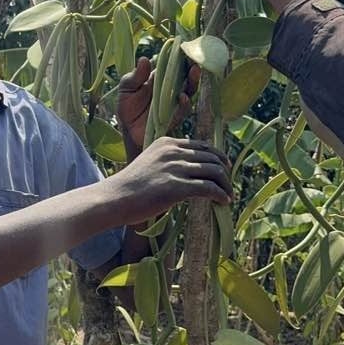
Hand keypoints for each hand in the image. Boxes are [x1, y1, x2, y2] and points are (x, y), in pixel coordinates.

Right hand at [104, 137, 232, 224]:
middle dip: (224, 171)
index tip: (224, 169)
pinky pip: (209, 188)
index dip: (217, 157)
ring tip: (228, 195)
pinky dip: (220, 195)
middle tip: (228, 184)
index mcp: (167, 142)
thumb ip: (168, 160)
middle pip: (212, 157)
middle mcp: (173, 151)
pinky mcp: (177, 187)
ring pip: (214, 171)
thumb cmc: (130, 185)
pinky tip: (223, 202)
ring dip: (225, 185)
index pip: (202, 145)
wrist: (115, 198)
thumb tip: (189, 171)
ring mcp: (175, 168)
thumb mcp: (149, 162)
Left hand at [117, 57, 199, 159]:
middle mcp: (171, 88)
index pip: (174, 63)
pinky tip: (182, 96)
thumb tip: (144, 59)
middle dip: (192, 65)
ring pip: (189, 90)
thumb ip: (135, 76)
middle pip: (186, 75)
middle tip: (194, 57)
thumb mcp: (127, 88)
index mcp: (160, 77)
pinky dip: (184, 103)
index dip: (181, 55)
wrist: (129, 130)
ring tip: (194, 71)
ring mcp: (175, 102)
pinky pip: (183, 109)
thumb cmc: (128, 106)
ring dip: (193, 80)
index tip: (185, 45)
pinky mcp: (175, 117)